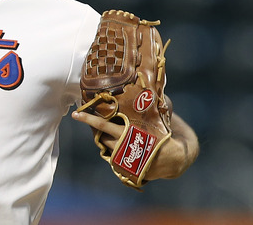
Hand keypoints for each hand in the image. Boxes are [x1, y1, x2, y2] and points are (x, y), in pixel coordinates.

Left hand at [72, 110, 198, 179]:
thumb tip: (154, 85)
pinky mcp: (124, 168)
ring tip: (100, 126)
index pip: (103, 124)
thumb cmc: (167, 134)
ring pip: (104, 145)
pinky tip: (112, 139)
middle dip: (92, 126)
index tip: (77, 112)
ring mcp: (122, 159)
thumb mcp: (162, 116)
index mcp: (130, 133)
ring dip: (101, 136)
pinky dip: (110, 146)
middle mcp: (123, 147)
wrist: (175, 160)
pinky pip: (112, 155)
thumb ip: (153, 103)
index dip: (89, 118)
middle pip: (100, 136)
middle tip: (82, 116)